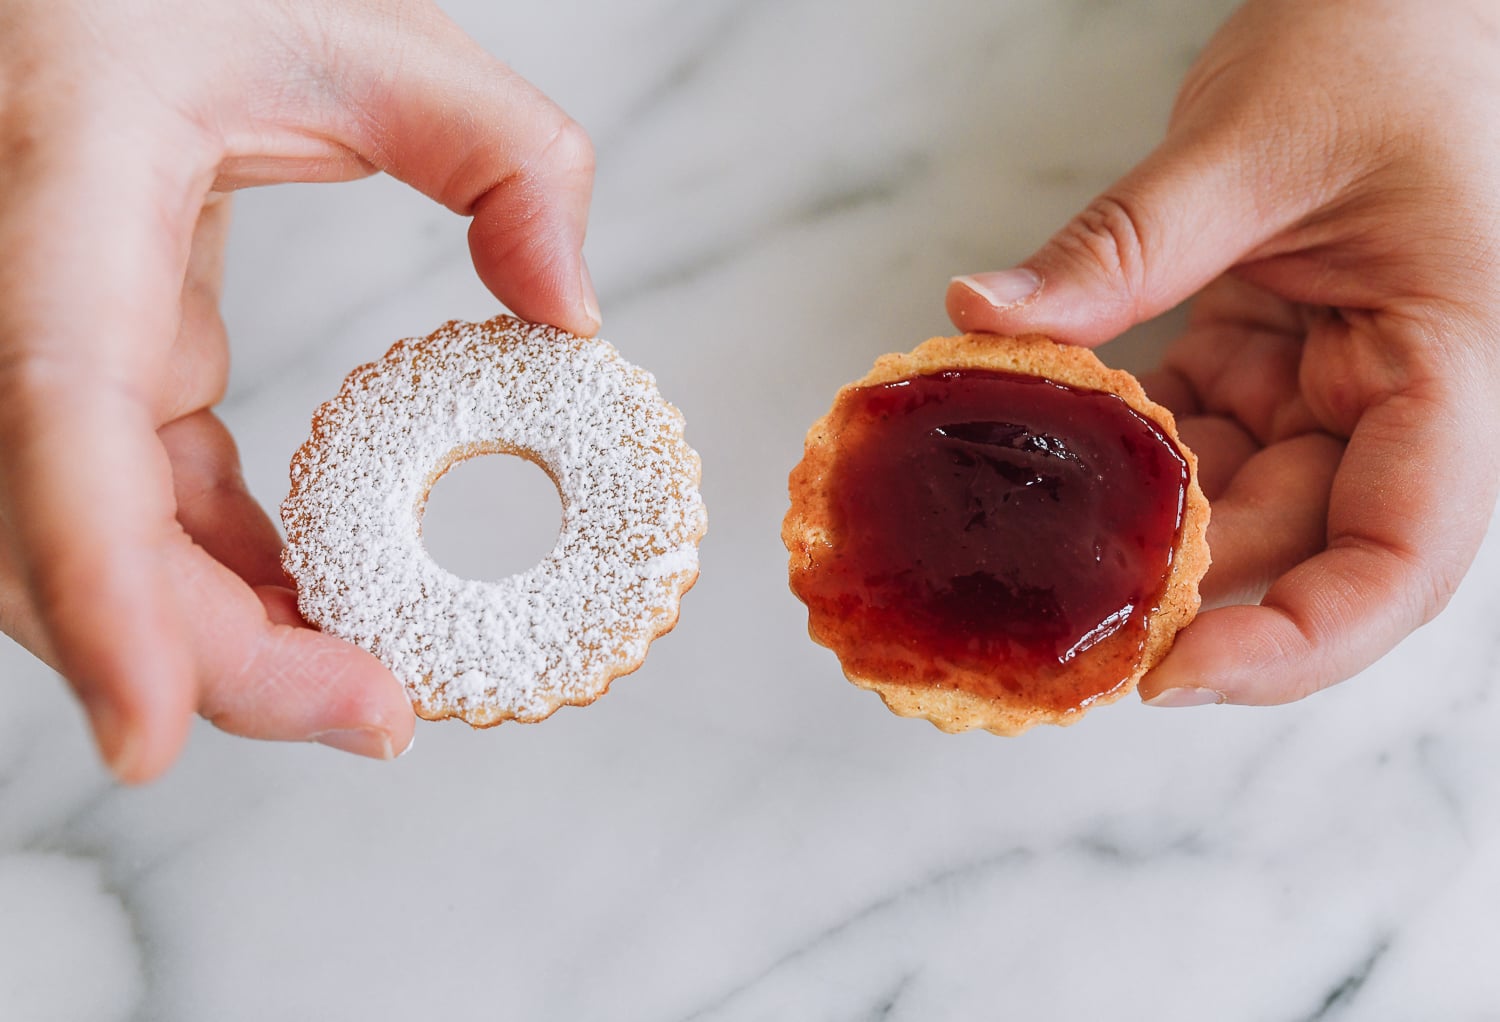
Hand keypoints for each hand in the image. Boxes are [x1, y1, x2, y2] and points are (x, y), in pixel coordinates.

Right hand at [0, 0, 598, 780]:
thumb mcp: (356, 28)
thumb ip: (502, 152)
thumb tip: (573, 314)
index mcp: (65, 191)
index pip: (58, 413)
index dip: (99, 591)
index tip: (151, 734)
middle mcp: (21, 288)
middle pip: (73, 532)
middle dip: (208, 658)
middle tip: (379, 715)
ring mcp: (40, 335)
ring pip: (90, 542)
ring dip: (217, 635)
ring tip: (370, 684)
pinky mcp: (91, 358)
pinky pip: (132, 502)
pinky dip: (219, 574)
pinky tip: (314, 609)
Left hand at [946, 0, 1499, 706]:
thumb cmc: (1376, 43)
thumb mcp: (1248, 143)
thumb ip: (1125, 246)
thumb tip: (984, 316)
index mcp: (1452, 368)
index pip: (1399, 559)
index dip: (1296, 643)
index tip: (1170, 672)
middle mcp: (1397, 401)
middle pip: (1300, 550)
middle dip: (1181, 593)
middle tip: (1051, 618)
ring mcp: (1328, 388)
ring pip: (1231, 505)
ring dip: (1133, 526)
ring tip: (1024, 538)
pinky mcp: (1266, 363)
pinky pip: (1190, 441)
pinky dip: (1119, 456)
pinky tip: (1041, 453)